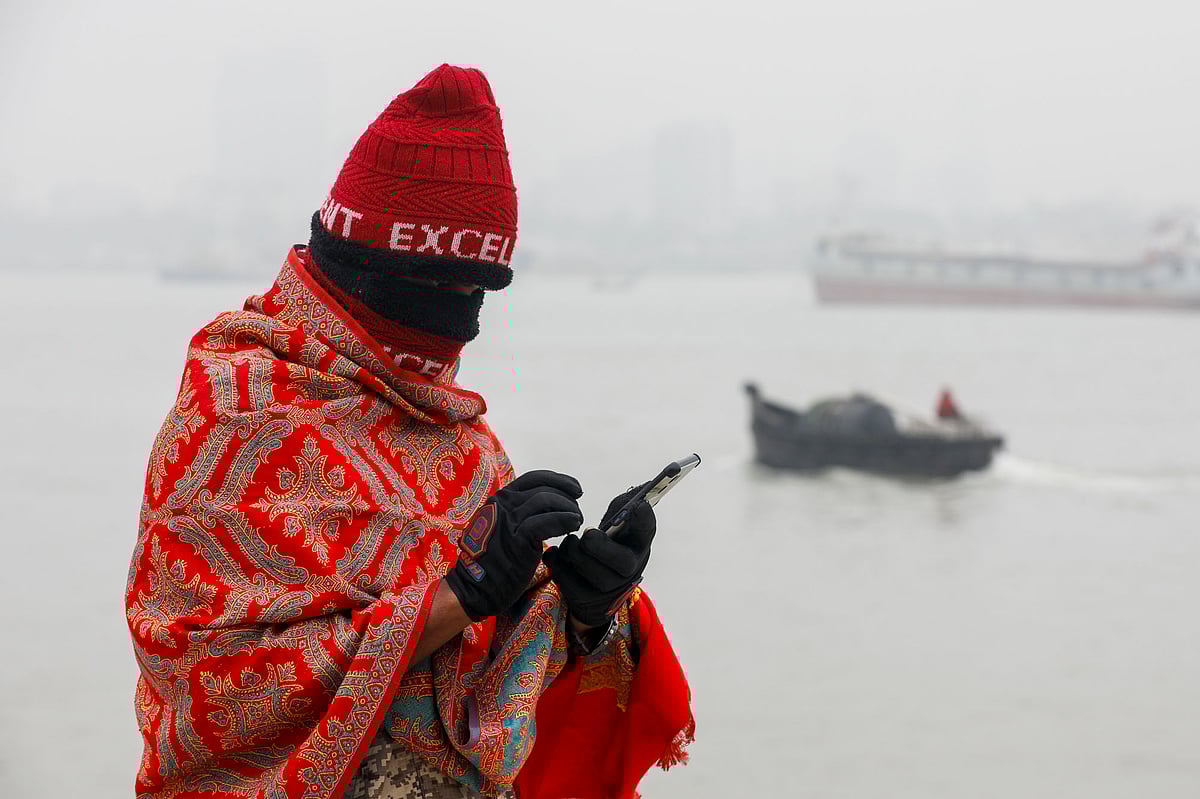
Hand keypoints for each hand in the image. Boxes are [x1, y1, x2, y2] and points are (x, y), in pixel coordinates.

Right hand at [444, 470, 582, 621]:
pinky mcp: (517, 538)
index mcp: (499, 499)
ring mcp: (508, 520)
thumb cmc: (489, 561)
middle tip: (578, 509)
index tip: (576, 489)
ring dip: (568, 508)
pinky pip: (547, 521)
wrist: (472, 587)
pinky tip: (573, 526)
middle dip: (567, 496)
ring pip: (547, 500)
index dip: (559, 480)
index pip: (534, 478)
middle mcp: (502, 504)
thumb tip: (546, 509)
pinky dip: (564, 520)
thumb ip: (517, 515)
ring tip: (577, 520)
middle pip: (544, 488)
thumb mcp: (500, 528)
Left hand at [542, 484, 655, 626]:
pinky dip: (559, 564)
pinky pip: (567, 580)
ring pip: (588, 568)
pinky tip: (560, 555)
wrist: (596, 583)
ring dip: (573, 551)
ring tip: (571, 542)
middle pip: (618, 560)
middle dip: (596, 543)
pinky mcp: (586, 599)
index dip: (643, 517)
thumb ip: (624, 506)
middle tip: (587, 534)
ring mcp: (609, 588)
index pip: (647, 528)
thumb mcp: (619, 525)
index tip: (638, 505)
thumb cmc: (609, 543)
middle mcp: (631, 569)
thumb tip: (637, 496)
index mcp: (640, 542)